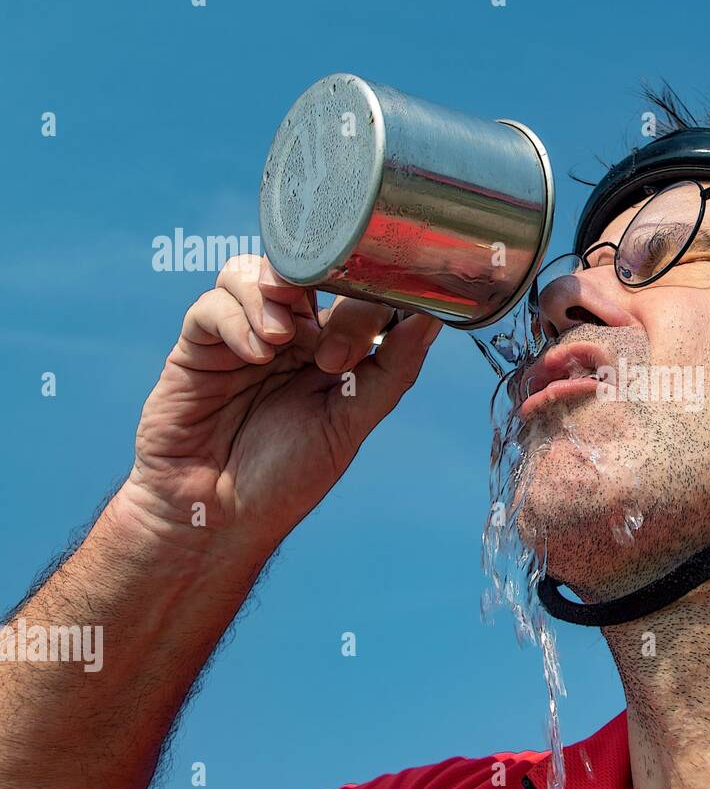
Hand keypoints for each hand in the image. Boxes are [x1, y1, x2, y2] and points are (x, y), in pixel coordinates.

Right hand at [122, 254, 440, 556]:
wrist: (217, 518)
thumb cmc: (286, 479)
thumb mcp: (350, 424)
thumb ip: (392, 370)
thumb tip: (431, 319)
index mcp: (332, 350)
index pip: (355, 294)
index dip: (364, 303)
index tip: (361, 351)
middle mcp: (290, 336)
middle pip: (306, 270)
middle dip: (322, 290)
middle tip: (328, 351)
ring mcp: (243, 337)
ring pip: (256, 273)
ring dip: (274, 292)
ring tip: (283, 339)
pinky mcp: (198, 347)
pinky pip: (213, 305)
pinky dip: (238, 318)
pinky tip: (256, 353)